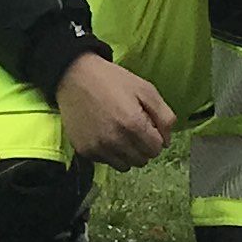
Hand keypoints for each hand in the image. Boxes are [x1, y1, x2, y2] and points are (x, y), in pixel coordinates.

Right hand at [55, 53, 175, 168]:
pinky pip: (106, 162)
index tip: (146, 125)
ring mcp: (98, 148)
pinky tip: (104, 133)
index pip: (156, 149)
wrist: (75, 76)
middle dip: (142, 146)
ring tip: (119, 132)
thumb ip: (165, 117)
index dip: (155, 137)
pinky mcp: (85, 151)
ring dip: (127, 153)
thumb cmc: (112, 80)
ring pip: (125, 166)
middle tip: (133, 128)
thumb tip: (167, 142)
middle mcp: (116, 141)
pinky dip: (109, 152)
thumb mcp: (146, 89)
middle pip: (142, 160)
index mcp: (133, 124)